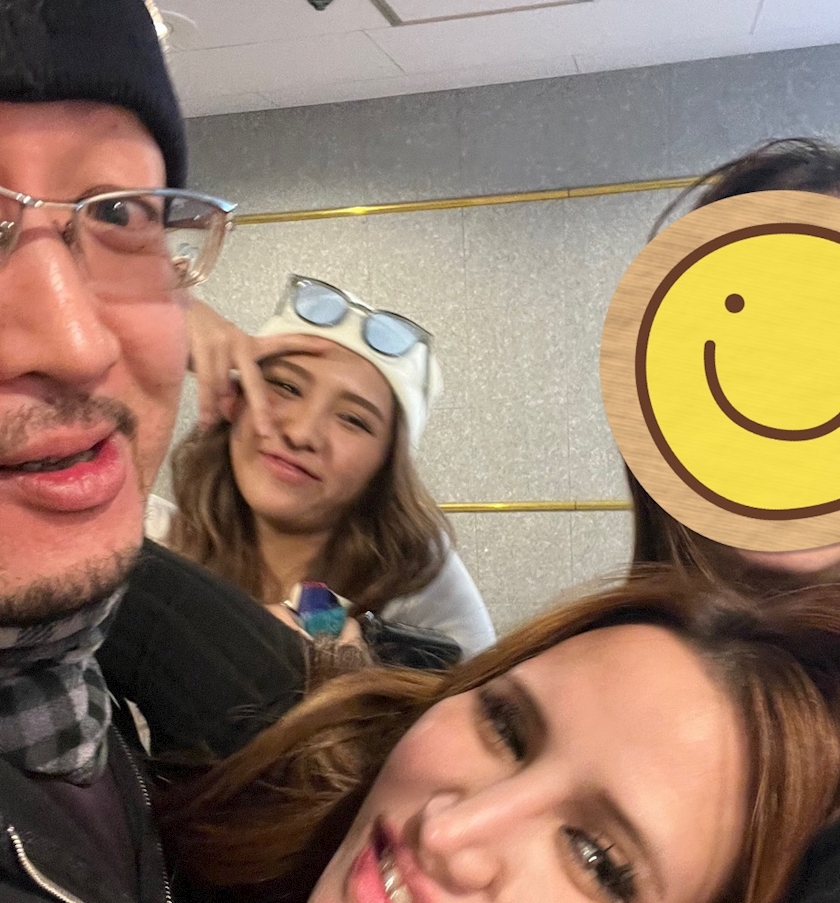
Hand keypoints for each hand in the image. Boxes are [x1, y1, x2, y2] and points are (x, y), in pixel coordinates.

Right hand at [187, 297, 336, 434]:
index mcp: (248, 344)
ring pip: (223, 385)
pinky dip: (204, 403)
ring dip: (216, 407)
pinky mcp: (201, 343)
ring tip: (214, 424)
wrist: (167, 308)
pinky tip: (205, 421)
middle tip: (267, 434)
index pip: (281, 343)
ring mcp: (220, 341)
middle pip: (254, 382)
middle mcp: (238, 341)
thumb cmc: (197, 340)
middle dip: (261, 410)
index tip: (329, 347)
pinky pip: (205, 381)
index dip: (305, 345)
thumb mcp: (220, 359)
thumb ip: (229, 384)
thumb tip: (230, 411)